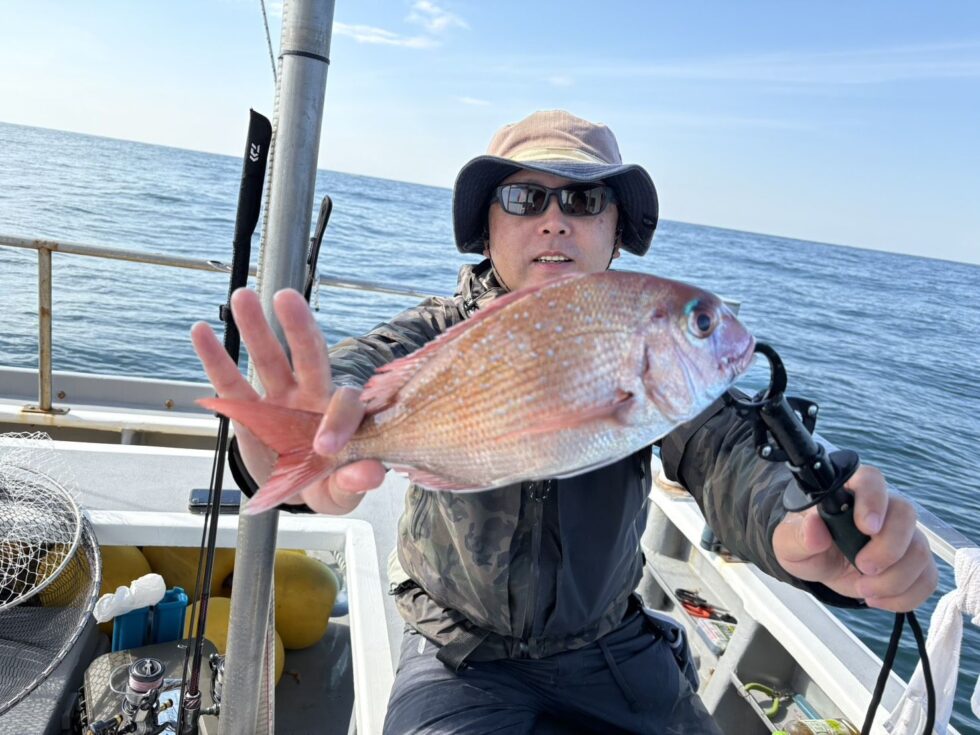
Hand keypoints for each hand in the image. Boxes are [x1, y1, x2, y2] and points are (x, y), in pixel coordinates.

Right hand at [191, 288, 386, 513]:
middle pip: (310, 356)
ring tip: (241, 296)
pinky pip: (230, 383)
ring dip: (256, 329)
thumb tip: (372, 473)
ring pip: (269, 359)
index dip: (338, 421)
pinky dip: (216, 358)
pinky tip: (201, 331)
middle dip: (299, 328)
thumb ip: (355, 483)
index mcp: (344, 416)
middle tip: (287, 298)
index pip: (345, 405)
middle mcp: (313, 397)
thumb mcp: (344, 493)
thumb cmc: (330, 486)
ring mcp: (280, 399)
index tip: (325, 447)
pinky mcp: (250, 411)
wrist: (300, 491)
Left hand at [772, 465, 937, 611]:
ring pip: (919, 550)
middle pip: (905, 514)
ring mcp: (904, 534)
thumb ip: (797, 534)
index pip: (871, 480)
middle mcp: (884, 507)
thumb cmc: (806, 543)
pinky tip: (877, 598)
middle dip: (888, 548)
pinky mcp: (914, 561)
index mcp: (850, 491)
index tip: (866, 527)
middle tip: (863, 567)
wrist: (820, 563)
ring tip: (863, 588)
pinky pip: (926, 578)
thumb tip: (813, 527)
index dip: (873, 500)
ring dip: (894, 579)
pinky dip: (904, 596)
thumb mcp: (789, 542)